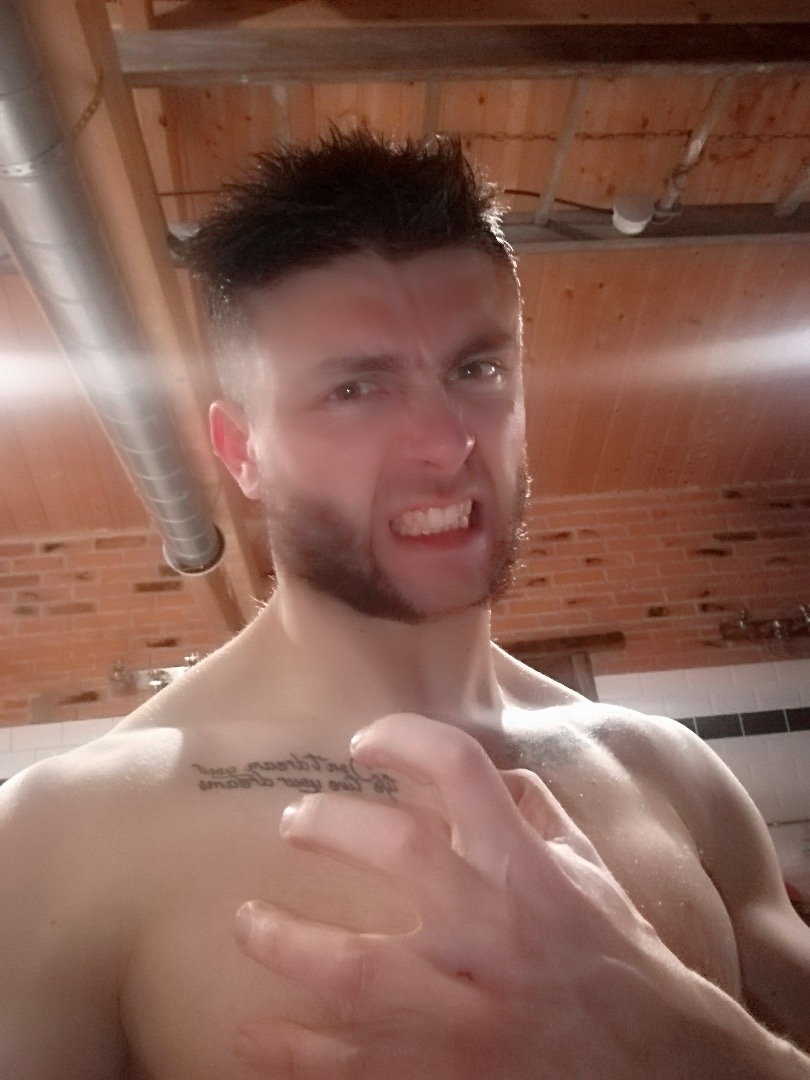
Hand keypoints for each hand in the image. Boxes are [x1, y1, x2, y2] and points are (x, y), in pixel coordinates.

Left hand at [232, 713, 696, 1078]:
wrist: (660, 1068)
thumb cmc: (617, 958)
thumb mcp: (588, 870)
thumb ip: (533, 814)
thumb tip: (477, 776)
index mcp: (529, 870)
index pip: (462, 770)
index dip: (404, 740)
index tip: (365, 744)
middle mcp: (494, 929)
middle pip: (396, 850)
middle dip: (329, 823)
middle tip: (293, 822)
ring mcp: (467, 1008)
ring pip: (353, 968)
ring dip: (285, 942)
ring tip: (248, 924)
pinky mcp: (446, 1073)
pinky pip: (352, 1065)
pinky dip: (292, 1054)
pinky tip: (253, 1036)